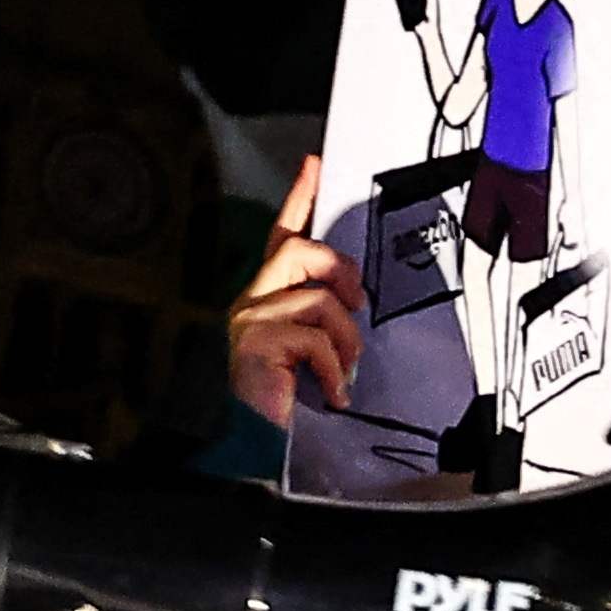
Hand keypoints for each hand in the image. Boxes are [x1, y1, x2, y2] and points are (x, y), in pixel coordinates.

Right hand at [224, 156, 361, 425]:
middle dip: (339, 271)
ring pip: (316, 299)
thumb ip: (330, 314)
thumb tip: (361, 294)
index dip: (299, 198)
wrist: (269, 446)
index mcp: (268, 296)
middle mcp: (251, 301)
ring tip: (342, 371)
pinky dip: (333, 368)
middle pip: (299, 251)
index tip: (314, 163)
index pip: (282, 236)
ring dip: (343, 339)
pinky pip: (314, 338)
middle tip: (360, 303)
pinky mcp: (254, 343)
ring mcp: (249, 321)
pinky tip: (331, 391)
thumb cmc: (297, 400)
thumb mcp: (321, 345)